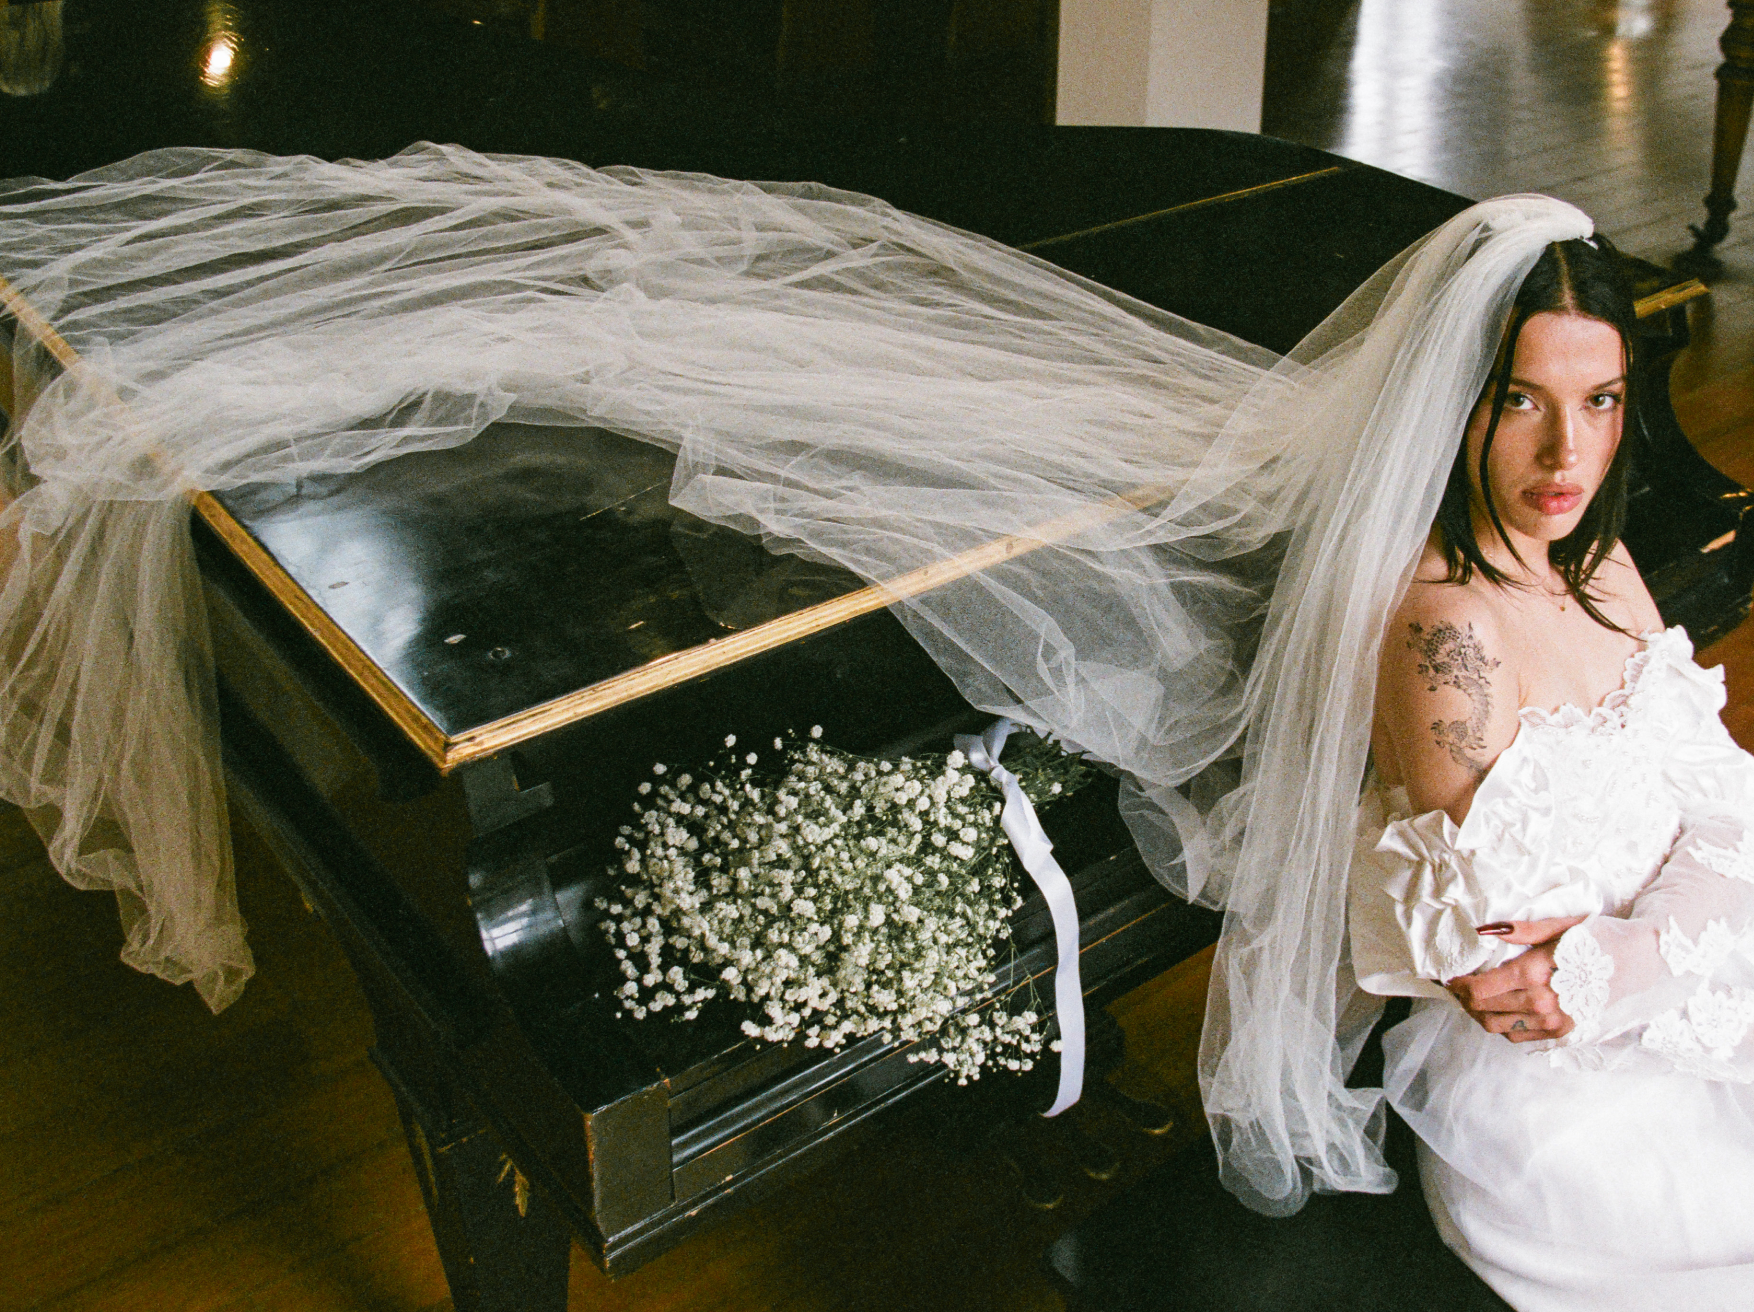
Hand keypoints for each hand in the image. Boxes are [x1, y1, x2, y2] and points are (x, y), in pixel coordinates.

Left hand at [1447, 917, 1586, 1042]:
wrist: (1642, 963)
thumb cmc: (1600, 938)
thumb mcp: (1560, 925)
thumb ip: (1520, 930)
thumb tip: (1482, 931)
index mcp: (1535, 973)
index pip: (1479, 990)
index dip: (1458, 985)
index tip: (1451, 976)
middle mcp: (1543, 1002)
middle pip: (1482, 1010)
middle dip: (1463, 999)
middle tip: (1458, 986)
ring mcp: (1554, 1022)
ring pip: (1496, 1027)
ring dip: (1479, 1014)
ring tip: (1475, 998)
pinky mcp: (1564, 1033)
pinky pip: (1519, 1036)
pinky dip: (1502, 1024)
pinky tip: (1501, 1008)